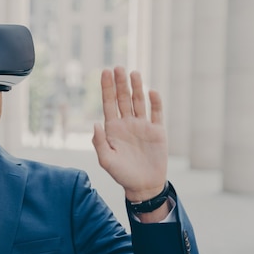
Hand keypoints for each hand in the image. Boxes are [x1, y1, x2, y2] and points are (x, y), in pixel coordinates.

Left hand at [92, 67, 167, 202]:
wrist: (143, 186)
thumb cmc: (122, 174)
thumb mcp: (106, 160)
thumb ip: (99, 142)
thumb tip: (95, 123)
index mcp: (113, 129)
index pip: (108, 103)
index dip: (107, 88)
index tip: (105, 72)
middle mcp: (127, 124)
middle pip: (123, 98)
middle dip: (120, 83)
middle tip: (118, 67)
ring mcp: (142, 126)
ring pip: (139, 102)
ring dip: (136, 87)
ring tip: (134, 73)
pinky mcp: (157, 131)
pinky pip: (156, 113)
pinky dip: (155, 102)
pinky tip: (151, 91)